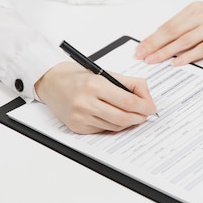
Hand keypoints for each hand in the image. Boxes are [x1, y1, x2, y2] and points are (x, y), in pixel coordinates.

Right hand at [34, 62, 157, 133]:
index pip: (127, 101)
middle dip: (139, 117)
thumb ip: (129, 83)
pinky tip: (115, 117)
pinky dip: (113, 125)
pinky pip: (103, 130)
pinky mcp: (77, 127)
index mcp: (94, 85)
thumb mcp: (104, 73)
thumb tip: (147, 97)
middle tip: (146, 114)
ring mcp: (80, 117)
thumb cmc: (78, 76)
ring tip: (132, 114)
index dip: (144, 106)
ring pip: (115, 126)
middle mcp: (86, 102)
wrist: (51, 81)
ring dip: (128, 122)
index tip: (151, 107)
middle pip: (123, 117)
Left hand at [135, 0, 202, 65]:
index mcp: (195, 8)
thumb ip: (188, 24)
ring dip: (166, 52)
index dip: (152, 37)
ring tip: (153, 60)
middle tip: (141, 56)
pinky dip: (188, 56)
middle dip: (153, 45)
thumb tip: (165, 39)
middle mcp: (202, 14)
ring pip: (184, 40)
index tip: (140, 48)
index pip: (168, 25)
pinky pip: (202, 48)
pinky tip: (177, 62)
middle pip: (172, 32)